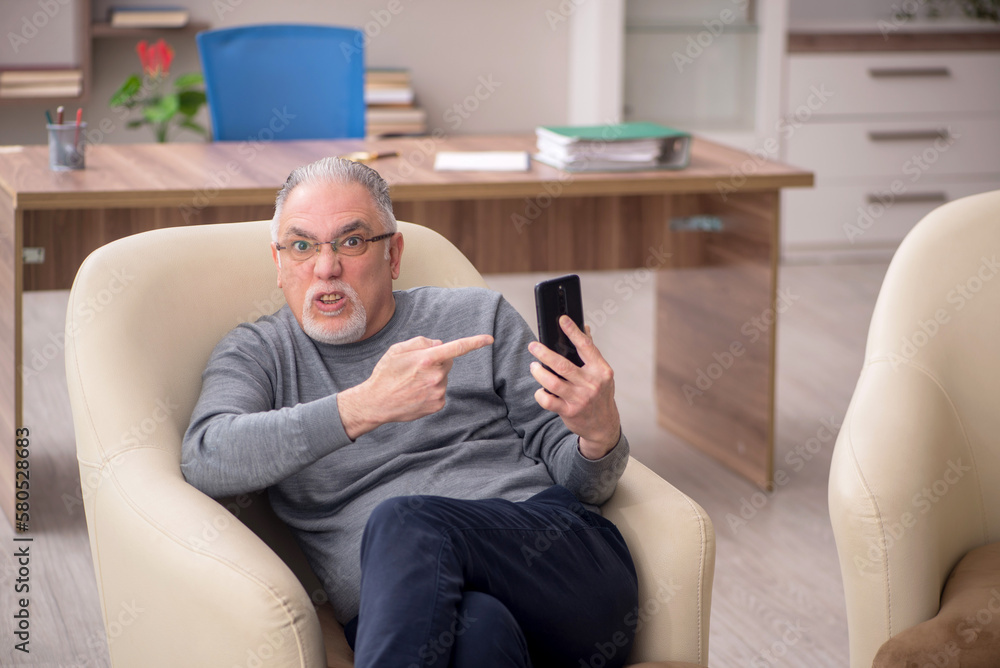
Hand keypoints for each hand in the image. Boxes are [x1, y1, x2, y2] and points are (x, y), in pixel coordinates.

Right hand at [339, 334, 493, 439]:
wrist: (376, 402)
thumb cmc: (386, 373)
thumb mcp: (398, 349)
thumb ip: (421, 342)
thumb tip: (440, 344)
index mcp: (427, 359)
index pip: (456, 348)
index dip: (475, 342)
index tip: (489, 339)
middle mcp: (436, 376)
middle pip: (448, 362)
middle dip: (437, 361)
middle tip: (416, 368)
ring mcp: (438, 392)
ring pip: (443, 377)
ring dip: (432, 377)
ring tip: (412, 383)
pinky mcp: (438, 404)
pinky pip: (440, 391)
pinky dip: (431, 390)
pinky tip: (415, 393)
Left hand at [529, 316, 620, 459]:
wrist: (604, 426)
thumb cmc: (601, 395)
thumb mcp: (602, 373)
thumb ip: (591, 353)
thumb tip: (584, 329)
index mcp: (601, 370)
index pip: (586, 347)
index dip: (573, 332)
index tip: (562, 320)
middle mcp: (591, 384)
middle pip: (563, 365)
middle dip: (544, 353)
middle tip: (533, 346)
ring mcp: (580, 398)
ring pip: (552, 382)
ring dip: (538, 372)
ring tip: (534, 366)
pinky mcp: (569, 411)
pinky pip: (548, 400)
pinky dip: (540, 393)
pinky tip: (540, 389)